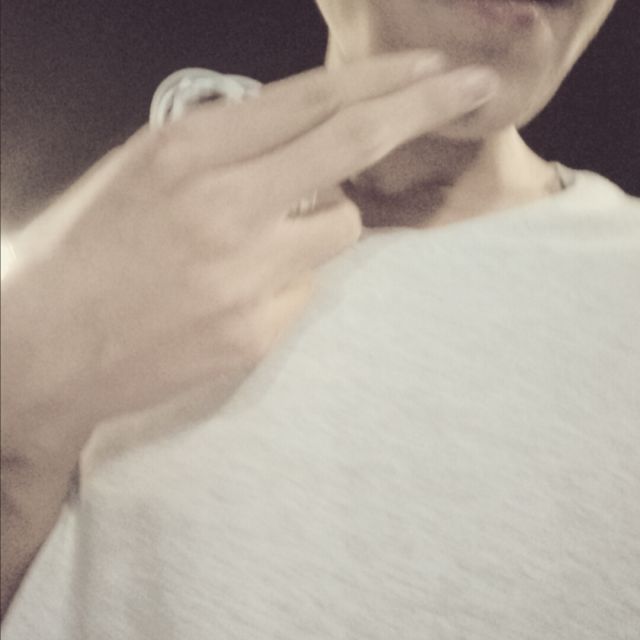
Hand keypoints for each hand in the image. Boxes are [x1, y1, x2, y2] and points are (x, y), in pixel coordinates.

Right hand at [2, 50, 497, 435]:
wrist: (46, 349)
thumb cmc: (87, 248)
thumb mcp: (143, 168)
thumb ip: (224, 145)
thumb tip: (299, 134)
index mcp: (187, 150)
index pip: (312, 99)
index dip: (385, 79)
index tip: (438, 68)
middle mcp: (225, 205)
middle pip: (353, 145)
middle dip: (424, 106)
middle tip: (474, 86)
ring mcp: (247, 275)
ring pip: (342, 226)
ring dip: (326, 219)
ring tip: (264, 236)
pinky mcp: (259, 331)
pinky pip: (309, 285)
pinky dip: (293, 275)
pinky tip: (238, 290)